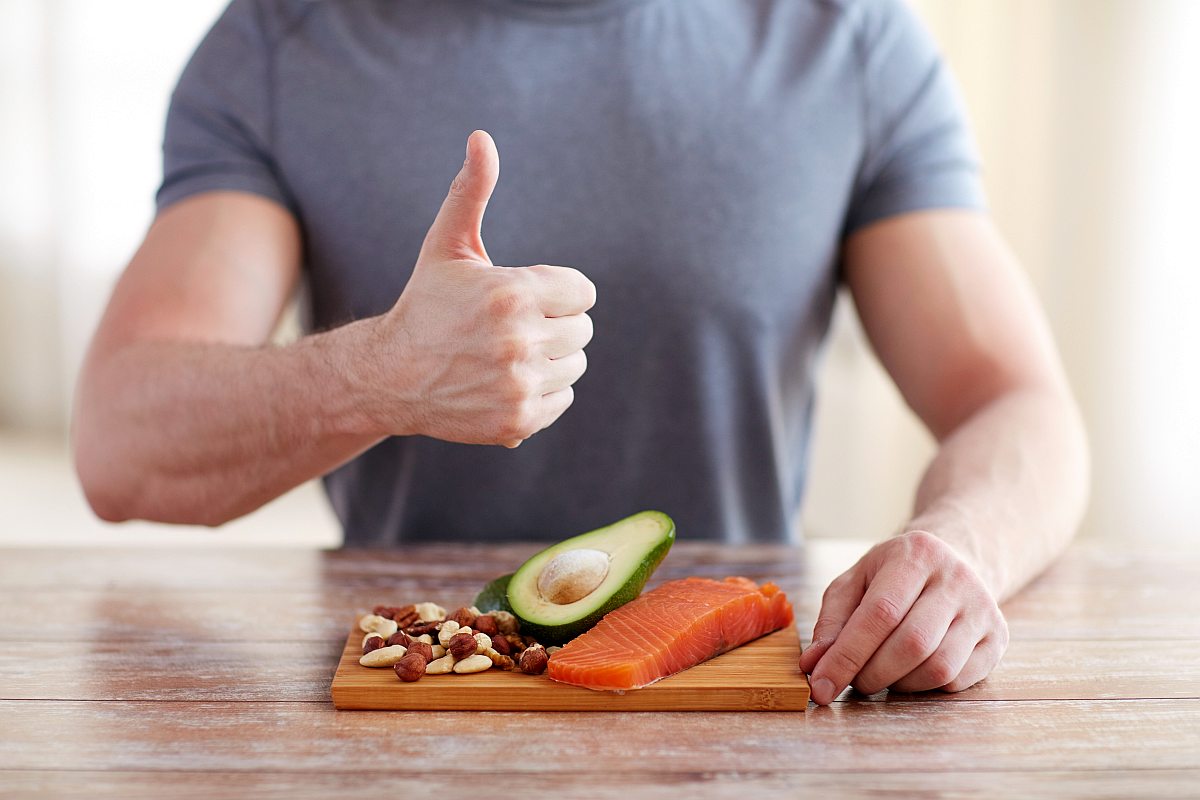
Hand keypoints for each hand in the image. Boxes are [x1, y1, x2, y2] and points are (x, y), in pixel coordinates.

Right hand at [368, 130, 595, 446]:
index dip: (555, 292)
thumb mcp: (447, 245)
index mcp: (511, 294)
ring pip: (575, 365)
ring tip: (507, 354)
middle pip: (582, 329)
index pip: (582, 292)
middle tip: (511, 328)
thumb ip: (471, 191)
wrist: (390, 377)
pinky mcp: (519, 420)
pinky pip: (563, 398)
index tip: (524, 298)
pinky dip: (543, 391)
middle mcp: (518, 341)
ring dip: (550, 359)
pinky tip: (505, 381)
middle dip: (553, 324)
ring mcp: (519, 385)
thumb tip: (481, 137)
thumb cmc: (426, 304)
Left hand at [799, 530, 1008, 703]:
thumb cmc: (892, 576)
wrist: (952, 558)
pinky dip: (926, 687)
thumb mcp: (855, 583)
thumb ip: (831, 622)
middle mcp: (956, 578)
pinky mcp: (997, 637)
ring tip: (881, 675)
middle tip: (853, 682)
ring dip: (899, 684)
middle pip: (912, 643)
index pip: (880, 613)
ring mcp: (983, 608)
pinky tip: (910, 672)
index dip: (847, 655)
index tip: (822, 686)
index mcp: (915, 555)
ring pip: (939, 667)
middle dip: (872, 674)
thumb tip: (813, 665)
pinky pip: (959, 680)